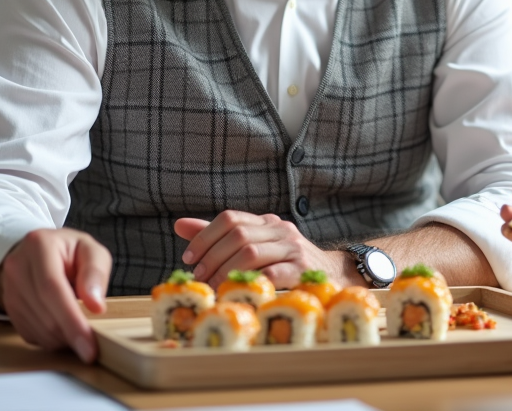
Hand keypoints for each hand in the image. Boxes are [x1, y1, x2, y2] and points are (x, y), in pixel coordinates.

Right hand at [0, 228, 110, 362]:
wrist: (41, 251)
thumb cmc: (70, 252)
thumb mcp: (91, 251)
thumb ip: (96, 274)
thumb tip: (95, 305)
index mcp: (39, 245)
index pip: (52, 288)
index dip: (70, 319)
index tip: (87, 342)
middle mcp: (18, 266)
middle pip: (43, 310)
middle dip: (69, 333)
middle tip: (90, 349)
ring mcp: (9, 288)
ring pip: (35, 326)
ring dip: (61, 337)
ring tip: (80, 332)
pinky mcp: (8, 307)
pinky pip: (29, 332)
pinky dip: (50, 338)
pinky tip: (64, 329)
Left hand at [174, 211, 348, 288]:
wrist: (333, 274)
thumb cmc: (287, 263)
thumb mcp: (256, 245)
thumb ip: (219, 236)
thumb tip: (179, 225)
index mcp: (266, 222)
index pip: (231, 219)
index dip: (206, 237)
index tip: (190, 258)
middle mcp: (279, 230)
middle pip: (238, 235)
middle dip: (213, 257)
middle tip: (200, 277)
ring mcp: (292, 248)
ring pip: (251, 252)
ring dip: (227, 272)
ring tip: (215, 288)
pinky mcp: (302, 269)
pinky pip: (272, 273)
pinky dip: (252, 283)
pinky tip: (240, 293)